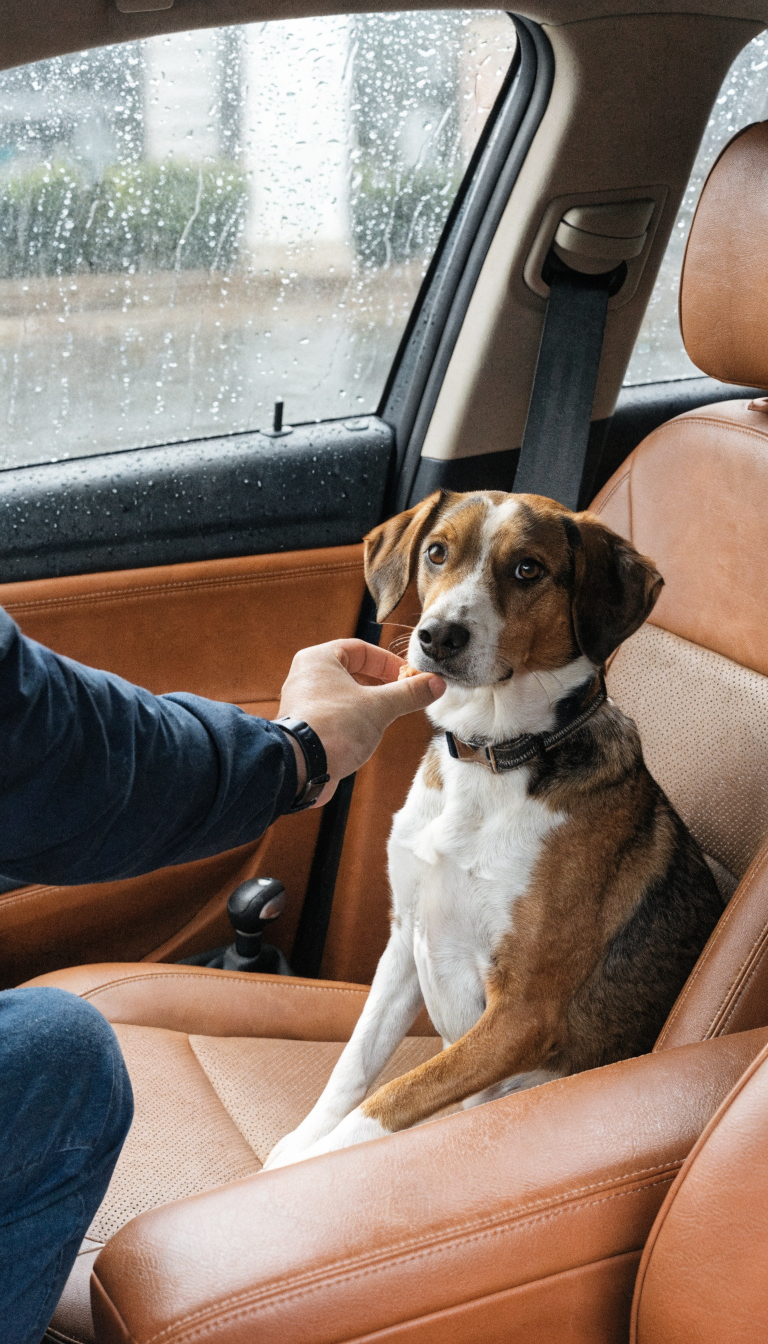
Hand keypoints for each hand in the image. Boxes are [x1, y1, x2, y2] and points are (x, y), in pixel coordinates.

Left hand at [275, 638, 444, 805]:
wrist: (302, 768)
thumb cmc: (331, 728)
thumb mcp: (379, 706)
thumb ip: (409, 693)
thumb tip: (435, 684)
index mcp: (318, 660)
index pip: (360, 649)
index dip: (388, 662)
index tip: (409, 676)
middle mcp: (307, 677)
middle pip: (353, 672)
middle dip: (382, 684)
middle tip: (404, 695)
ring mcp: (305, 703)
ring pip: (346, 695)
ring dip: (370, 703)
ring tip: (390, 715)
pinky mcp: (307, 727)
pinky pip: (337, 715)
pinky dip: (356, 720)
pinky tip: (369, 733)